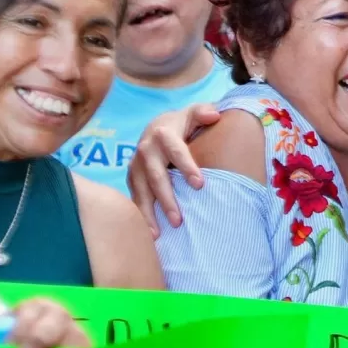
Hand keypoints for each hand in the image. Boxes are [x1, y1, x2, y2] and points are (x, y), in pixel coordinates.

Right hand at [127, 103, 219, 236]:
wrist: (157, 126)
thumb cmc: (182, 124)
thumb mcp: (193, 113)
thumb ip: (204, 113)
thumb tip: (215, 114)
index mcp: (162, 134)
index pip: (176, 152)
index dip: (187, 167)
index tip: (200, 184)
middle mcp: (145, 150)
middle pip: (156, 178)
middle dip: (167, 199)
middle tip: (179, 221)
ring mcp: (135, 165)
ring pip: (141, 191)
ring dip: (149, 213)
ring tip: (158, 234)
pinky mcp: (132, 178)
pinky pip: (135, 198)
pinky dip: (140, 215)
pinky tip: (148, 233)